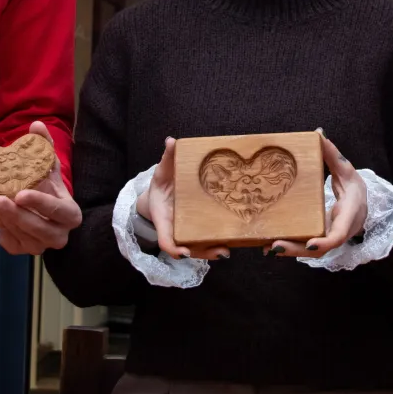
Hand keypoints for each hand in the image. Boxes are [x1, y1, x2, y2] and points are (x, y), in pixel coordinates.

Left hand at [0, 122, 81, 254]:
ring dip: (5, 219)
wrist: (40, 211)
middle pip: (40, 230)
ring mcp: (41, 246)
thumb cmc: (47, 187)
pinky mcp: (22, 250)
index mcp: (70, 214)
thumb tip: (36, 125)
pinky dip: (1, 226)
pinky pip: (10, 241)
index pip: (59, 211)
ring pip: (22, 237)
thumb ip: (43, 146)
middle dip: (17, 216)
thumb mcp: (47, 167)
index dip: (41, 204)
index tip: (20, 193)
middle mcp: (59, 235)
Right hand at [138, 137, 228, 260]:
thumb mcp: (162, 171)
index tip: (184, 252)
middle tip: (220, 251)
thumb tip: (171, 141)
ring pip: (197, 248)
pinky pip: (204, 241)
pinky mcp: (196, 228)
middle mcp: (175, 228)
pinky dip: (214, 245)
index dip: (173, 247)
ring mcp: (185, 230)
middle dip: (202, 251)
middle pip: (187, 248)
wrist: (162, 192)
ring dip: (211, 251)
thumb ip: (167, 158)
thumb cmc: (162, 184)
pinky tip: (230, 244)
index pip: (165, 238)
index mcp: (164, 218)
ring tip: (226, 251)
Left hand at [273, 134, 365, 256]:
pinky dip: (290, 246)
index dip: (325, 241)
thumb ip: (332, 154)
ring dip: (290, 251)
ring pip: (311, 252)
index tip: (309, 244)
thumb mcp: (347, 169)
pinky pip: (306, 246)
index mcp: (350, 214)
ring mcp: (329, 237)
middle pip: (320, 249)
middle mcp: (340, 230)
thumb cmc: (354, 187)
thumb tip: (319, 134)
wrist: (361, 203)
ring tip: (266, 246)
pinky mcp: (320, 237)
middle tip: (275, 246)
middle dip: (297, 249)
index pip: (339, 234)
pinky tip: (269, 245)